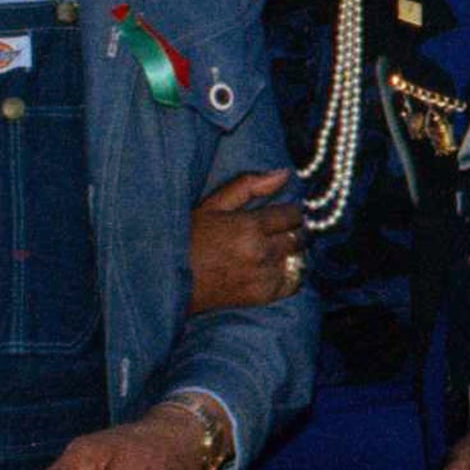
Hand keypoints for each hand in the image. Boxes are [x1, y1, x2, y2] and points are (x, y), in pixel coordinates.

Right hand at [188, 169, 304, 313]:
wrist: (169, 283)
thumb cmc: (187, 240)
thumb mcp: (211, 205)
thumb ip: (248, 186)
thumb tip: (284, 173)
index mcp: (249, 226)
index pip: (292, 215)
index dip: (290, 211)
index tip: (284, 213)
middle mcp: (261, 252)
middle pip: (300, 236)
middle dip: (295, 230)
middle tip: (283, 229)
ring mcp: (263, 276)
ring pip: (299, 258)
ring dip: (294, 251)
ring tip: (279, 248)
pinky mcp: (262, 296)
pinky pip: (294, 282)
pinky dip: (291, 273)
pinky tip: (276, 267)